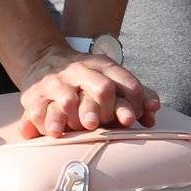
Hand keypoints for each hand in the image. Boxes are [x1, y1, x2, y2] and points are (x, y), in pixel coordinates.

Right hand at [16, 44, 160, 138]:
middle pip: (101, 88)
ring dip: (73, 117)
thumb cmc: (86, 77)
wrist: (45, 58)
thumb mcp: (109, 76)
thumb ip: (134, 93)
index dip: (134, 102)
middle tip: (101, 124)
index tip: (132, 120)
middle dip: (105, 107)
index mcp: (103, 66)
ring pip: (68, 99)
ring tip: (76, 130)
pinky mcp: (35, 96)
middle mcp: (81, 72)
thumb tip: (154, 110)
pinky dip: (45, 122)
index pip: (126, 83)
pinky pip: (40, 110)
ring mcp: (58, 83)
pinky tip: (53, 132)